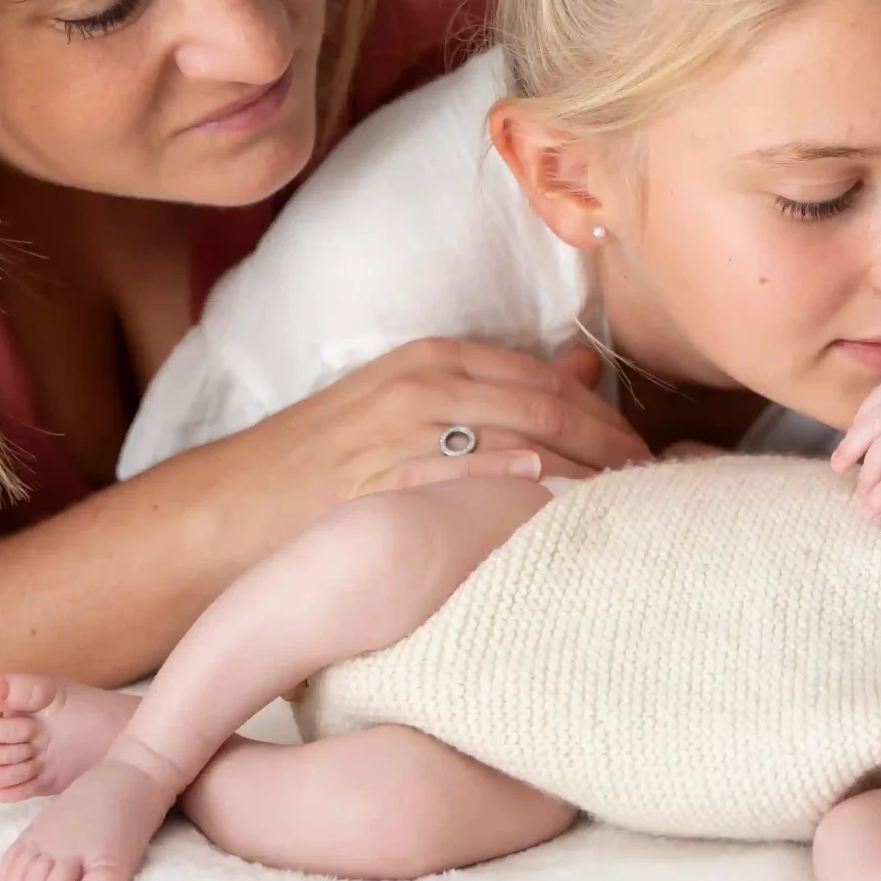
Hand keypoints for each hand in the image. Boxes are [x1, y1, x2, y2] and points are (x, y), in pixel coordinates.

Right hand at [217, 339, 649, 515]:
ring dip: (586, 480)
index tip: (645, 453)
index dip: (608, 418)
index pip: (549, 381)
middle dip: (612, 450)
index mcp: (433, 360)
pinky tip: (563, 521)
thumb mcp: (404, 403)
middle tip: (655, 488)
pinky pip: (475, 488)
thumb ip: (492, 386)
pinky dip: (526, 500)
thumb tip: (582, 370)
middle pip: (550, 412)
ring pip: (525, 447)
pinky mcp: (385, 485)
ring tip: (629, 513)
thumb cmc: (319, 465)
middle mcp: (425, 388)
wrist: (224, 513)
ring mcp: (404, 436)